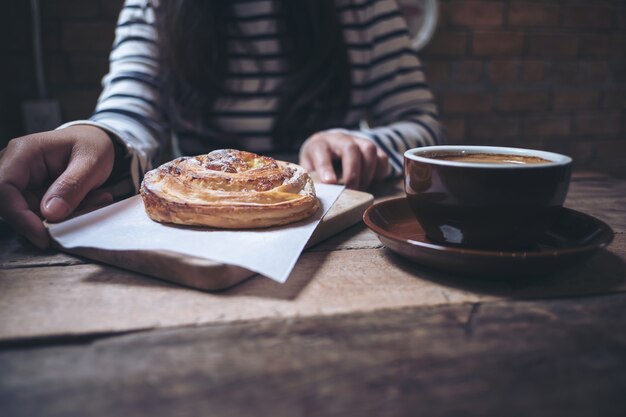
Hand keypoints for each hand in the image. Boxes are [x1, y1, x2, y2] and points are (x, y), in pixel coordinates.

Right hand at [0, 125, 115, 247]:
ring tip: (93, 200)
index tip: (43, 236)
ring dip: (61, 218)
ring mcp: (21, 182)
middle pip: (12, 206)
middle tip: (78, 220)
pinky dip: (65, 215)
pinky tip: (89, 201)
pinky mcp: (31, 194)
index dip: (19, 216)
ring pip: (29, 214)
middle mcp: (14, 167)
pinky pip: (42, 214)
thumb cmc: (92, 146)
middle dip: (44, 220)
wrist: (96, 142)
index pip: (4, 188)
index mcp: (23, 152)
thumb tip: (50, 213)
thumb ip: (72, 186)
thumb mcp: (91, 163)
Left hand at [299, 130, 388, 189]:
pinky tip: (373, 181)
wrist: (328, 144)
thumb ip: (311, 178)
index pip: (321, 151)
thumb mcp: (308, 168)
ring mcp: (357, 140)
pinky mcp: (371, 147)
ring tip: (361, 188)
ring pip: (369, 149)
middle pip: (350, 148)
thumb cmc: (316, 161)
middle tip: (351, 190)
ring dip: (367, 172)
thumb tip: (314, 195)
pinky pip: (382, 156)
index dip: (326, 167)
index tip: (330, 183)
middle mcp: (339, 139)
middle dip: (352, 172)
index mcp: (319, 144)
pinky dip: (380, 170)